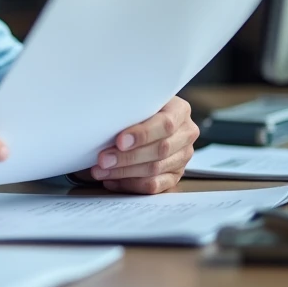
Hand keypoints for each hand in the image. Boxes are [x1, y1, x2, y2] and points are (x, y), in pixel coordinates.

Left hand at [81, 96, 198, 193]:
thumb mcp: (138, 101)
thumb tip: (101, 119)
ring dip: (124, 172)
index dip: (142, 134)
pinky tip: (112, 180)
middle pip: (160, 150)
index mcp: (180, 111)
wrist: (148, 118)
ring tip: (101, 171)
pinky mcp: (175, 175)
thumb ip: (129, 108)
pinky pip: (153, 186)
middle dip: (127, 157)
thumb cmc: (138, 108)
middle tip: (103, 160)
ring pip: (155, 170)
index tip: (119, 141)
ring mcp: (182, 157)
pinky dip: (130, 184)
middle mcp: (186, 134)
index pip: (165, 124)